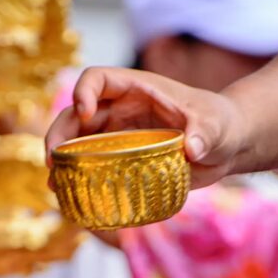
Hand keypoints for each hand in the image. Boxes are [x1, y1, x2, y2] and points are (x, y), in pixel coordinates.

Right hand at [45, 68, 245, 188]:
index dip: (84, 91)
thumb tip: (192, 148)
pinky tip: (73, 199)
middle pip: (76, 115)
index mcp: (136, 89)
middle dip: (59, 134)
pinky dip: (79, 181)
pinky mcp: (122, 161)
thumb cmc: (220, 125)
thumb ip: (204, 133)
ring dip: (62, 162)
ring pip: (78, 143)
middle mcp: (120, 111)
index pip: (97, 78)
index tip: (84, 112)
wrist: (225, 146)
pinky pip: (93, 167)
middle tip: (52, 161)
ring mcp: (118, 136)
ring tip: (54, 184)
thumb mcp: (215, 126)